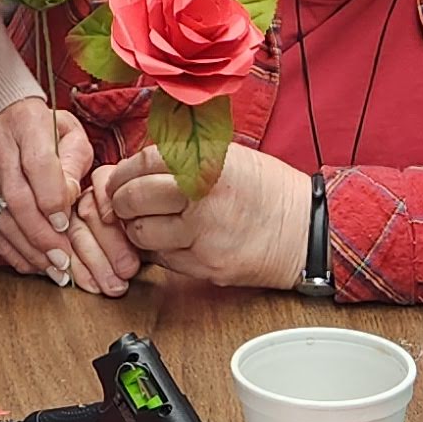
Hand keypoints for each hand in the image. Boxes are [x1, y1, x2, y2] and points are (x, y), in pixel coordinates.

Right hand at [0, 103, 132, 293]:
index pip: (37, 164)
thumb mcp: (71, 135)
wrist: (10, 118)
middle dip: (40, 234)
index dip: (51, 198)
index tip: (65, 223)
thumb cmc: (48, 129)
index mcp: (27, 123)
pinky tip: (30, 262)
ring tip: (51, 267)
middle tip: (61, 259)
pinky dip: (9, 248)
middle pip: (15, 196)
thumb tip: (69, 198)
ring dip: (26, 247)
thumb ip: (73, 163)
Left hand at [89, 140, 312, 291]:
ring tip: (152, 224)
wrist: (305, 230)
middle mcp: (201, 196)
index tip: (118, 180)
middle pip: (133, 199)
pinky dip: (160, 251)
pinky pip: (164, 260)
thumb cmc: (268, 191)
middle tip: (125, 204)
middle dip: (121, 203)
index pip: (142, 163)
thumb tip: (135, 168)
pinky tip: (174, 241)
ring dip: (138, 230)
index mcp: (206, 163)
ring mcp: (202, 234)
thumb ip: (183, 159)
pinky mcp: (206, 265)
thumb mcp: (228, 157)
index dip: (122, 173)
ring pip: (141, 234)